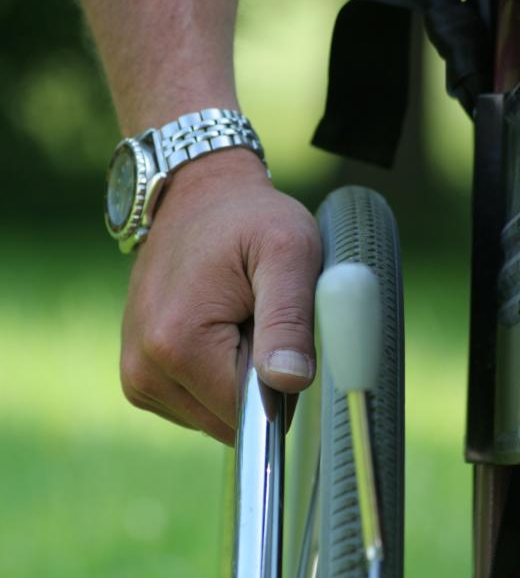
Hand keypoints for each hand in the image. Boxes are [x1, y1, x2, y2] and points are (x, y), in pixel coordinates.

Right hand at [120, 148, 321, 443]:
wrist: (198, 198)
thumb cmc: (247, 219)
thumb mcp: (286, 253)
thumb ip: (288, 319)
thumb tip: (287, 383)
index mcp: (177, 345)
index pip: (249, 413)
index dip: (278, 379)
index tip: (272, 326)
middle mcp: (144, 370)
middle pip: (228, 419)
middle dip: (255, 379)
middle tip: (255, 314)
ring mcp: (136, 375)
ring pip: (213, 414)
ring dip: (234, 375)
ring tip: (234, 315)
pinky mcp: (139, 374)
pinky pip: (195, 402)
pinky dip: (214, 374)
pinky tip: (215, 326)